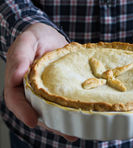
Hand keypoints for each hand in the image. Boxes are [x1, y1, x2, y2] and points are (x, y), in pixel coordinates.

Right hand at [4, 23, 76, 141]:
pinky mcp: (59, 89)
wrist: (51, 35)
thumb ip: (19, 56)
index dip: (22, 111)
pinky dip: (70, 111)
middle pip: (34, 110)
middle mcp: (30, 89)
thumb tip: (16, 76)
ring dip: (61, 122)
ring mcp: (45, 91)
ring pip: (49, 111)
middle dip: (48, 123)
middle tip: (64, 132)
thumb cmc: (36, 36)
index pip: (14, 98)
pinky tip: (83, 117)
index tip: (33, 120)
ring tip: (75, 132)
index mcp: (17, 79)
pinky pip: (62, 102)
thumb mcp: (27, 40)